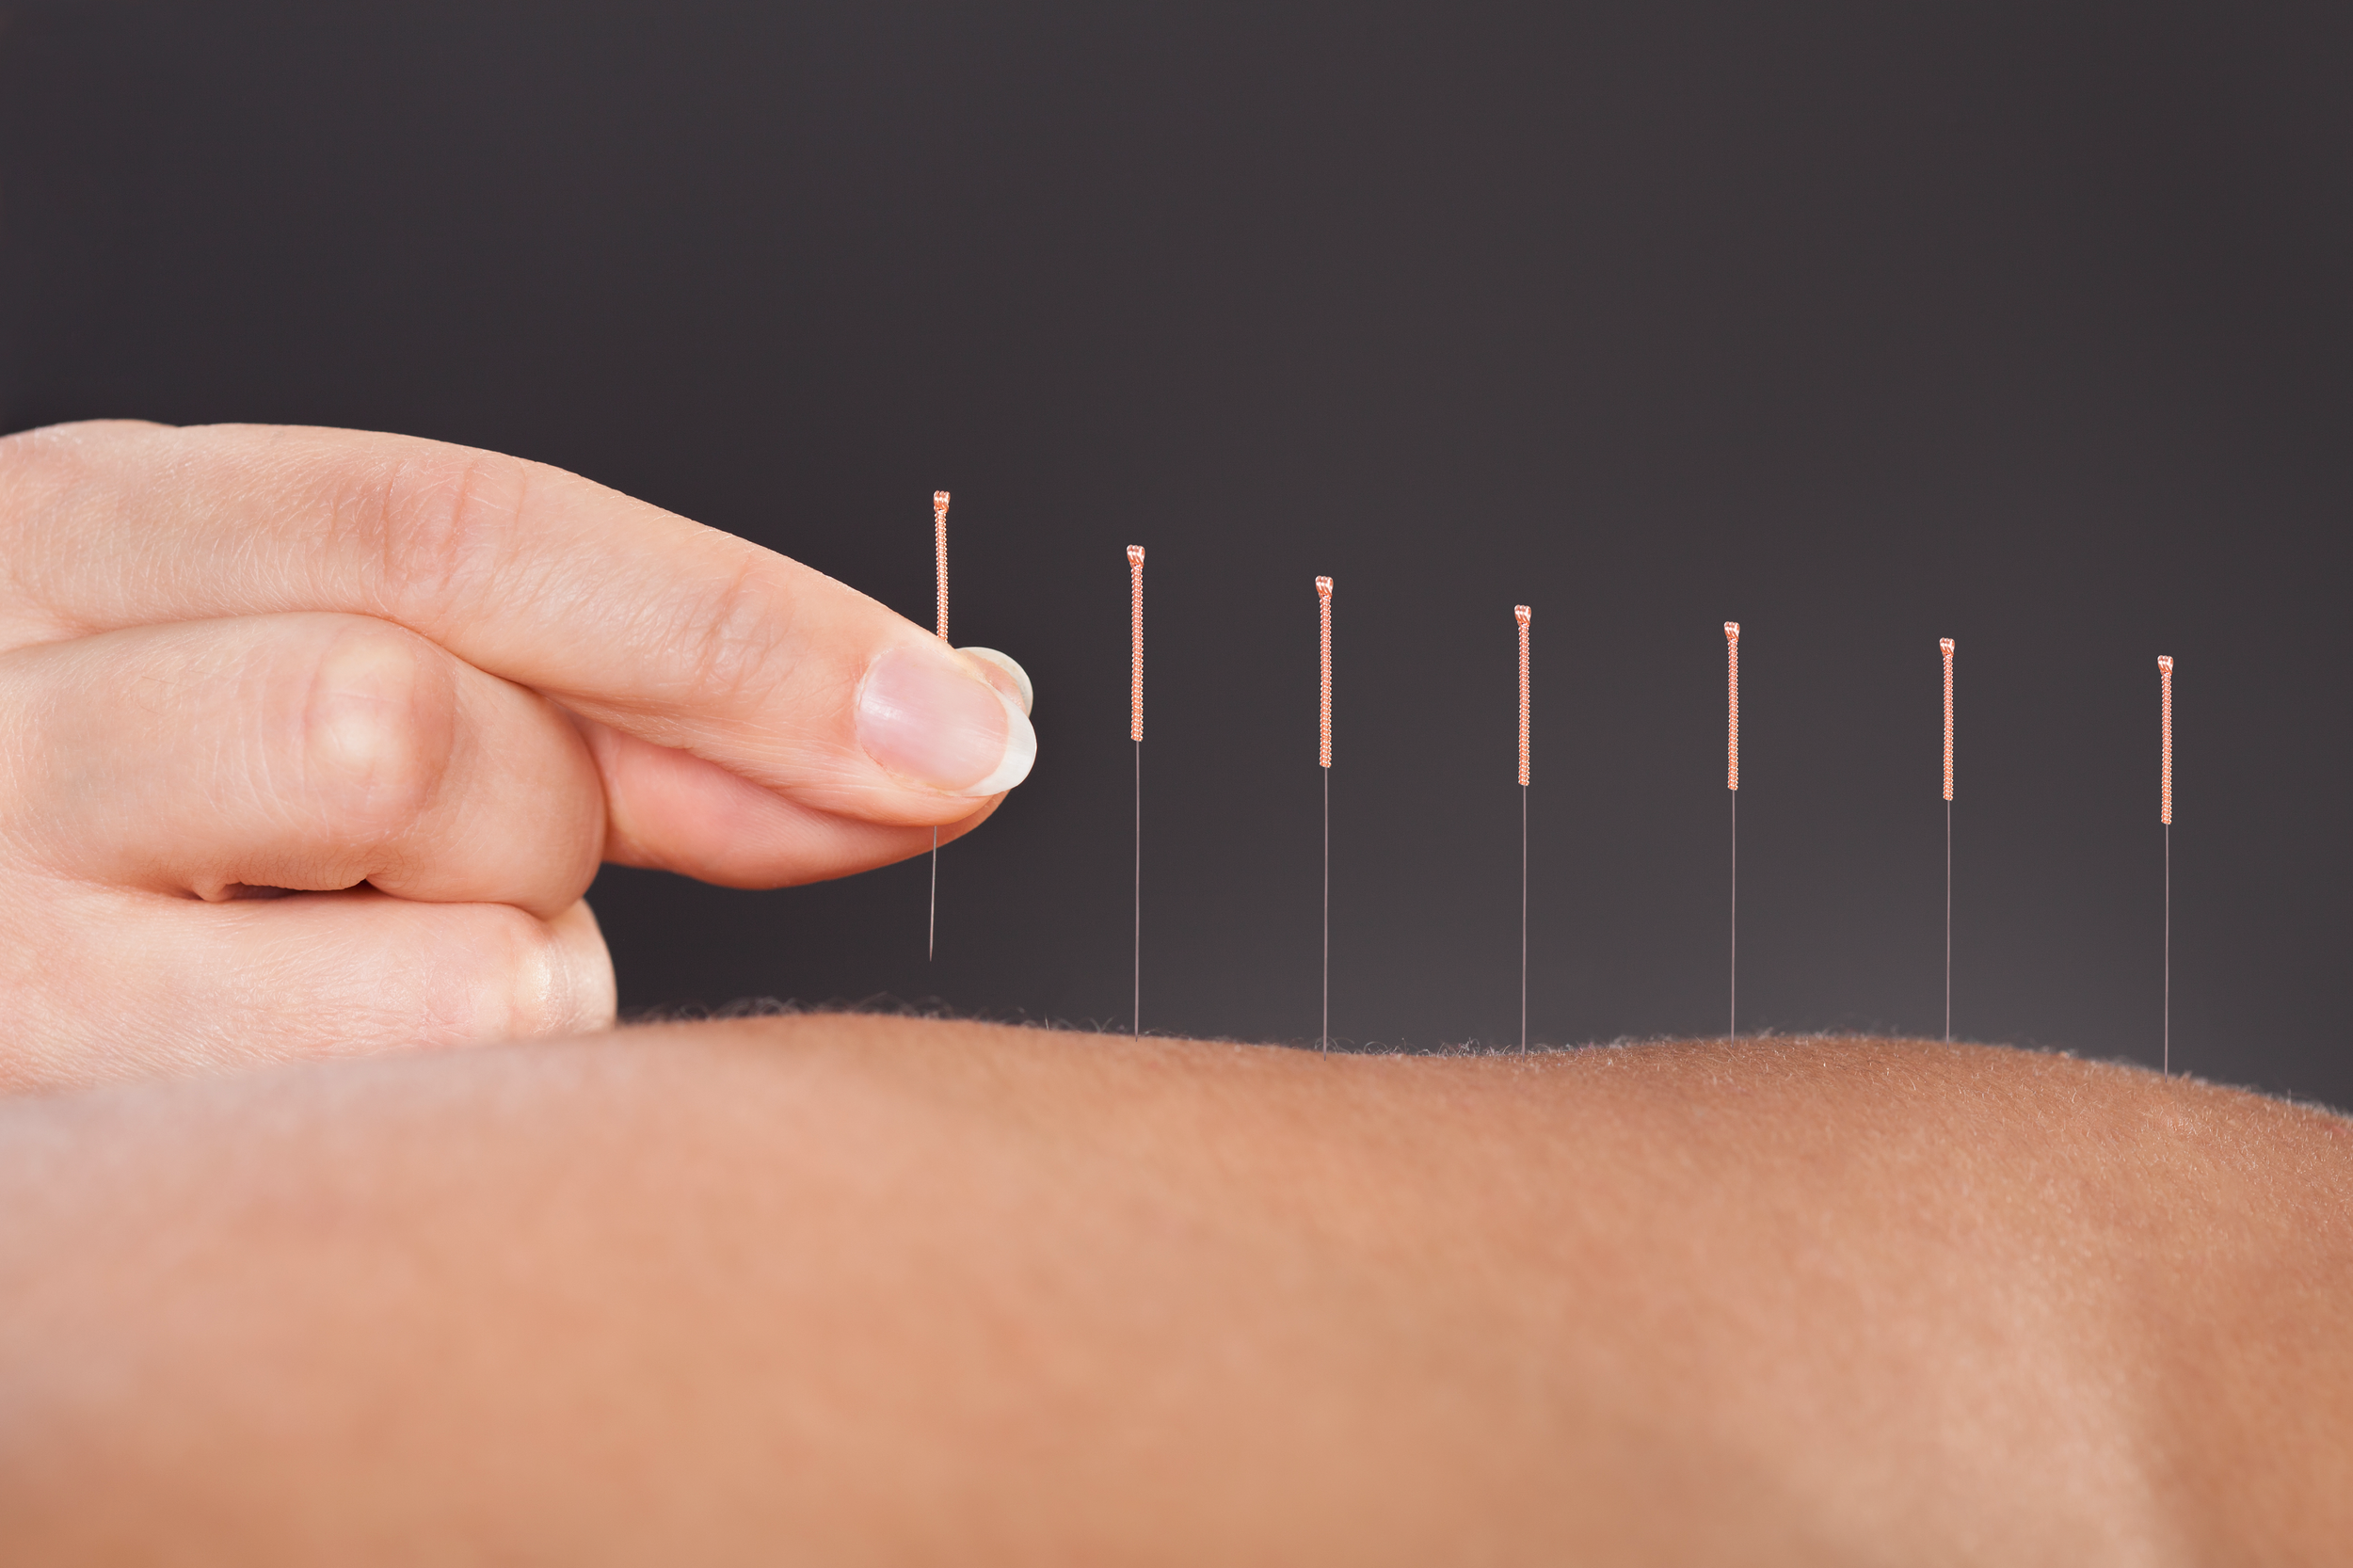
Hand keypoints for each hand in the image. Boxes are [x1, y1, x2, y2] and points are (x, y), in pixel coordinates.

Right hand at [0, 421, 1034, 1089]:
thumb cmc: (156, 829)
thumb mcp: (330, 684)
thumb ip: (612, 705)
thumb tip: (937, 737)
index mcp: (96, 528)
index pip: (467, 524)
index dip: (756, 631)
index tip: (977, 728)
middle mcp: (7, 698)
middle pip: (437, 723)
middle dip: (553, 815)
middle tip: (492, 857)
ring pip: (444, 942)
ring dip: (500, 971)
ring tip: (345, 966)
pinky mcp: (48, 1120)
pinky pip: (401, 1118)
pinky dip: (440, 1101)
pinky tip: (302, 1068)